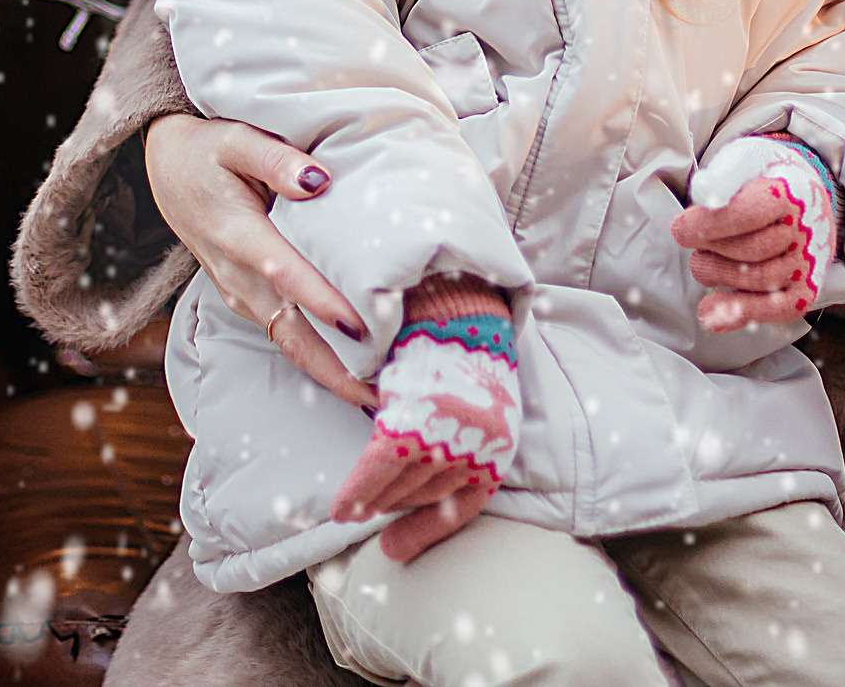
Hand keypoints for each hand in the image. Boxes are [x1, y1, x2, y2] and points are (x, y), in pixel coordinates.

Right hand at [142, 111, 377, 409]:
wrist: (168, 171)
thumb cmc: (208, 151)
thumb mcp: (236, 140)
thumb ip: (276, 159)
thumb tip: (319, 180)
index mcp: (238, 235)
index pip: (284, 274)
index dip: (321, 302)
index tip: (360, 328)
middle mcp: (237, 275)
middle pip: (287, 333)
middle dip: (332, 370)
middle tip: (380, 395)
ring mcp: (240, 293)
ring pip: (286, 342)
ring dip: (329, 372)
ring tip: (378, 392)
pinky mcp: (246, 299)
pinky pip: (283, 335)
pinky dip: (316, 358)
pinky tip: (353, 370)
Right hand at [331, 291, 518, 564]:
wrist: (460, 296)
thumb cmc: (465, 342)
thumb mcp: (474, 394)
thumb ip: (458, 430)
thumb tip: (435, 464)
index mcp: (502, 441)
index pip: (466, 502)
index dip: (430, 527)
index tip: (396, 548)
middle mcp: (482, 445)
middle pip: (431, 492)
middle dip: (397, 507)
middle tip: (366, 515)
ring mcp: (450, 435)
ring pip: (405, 484)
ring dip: (377, 502)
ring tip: (353, 510)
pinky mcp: (416, 421)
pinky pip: (381, 468)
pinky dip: (360, 490)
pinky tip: (343, 508)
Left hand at [671, 135, 839, 332]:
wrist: (801, 194)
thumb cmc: (765, 177)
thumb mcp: (746, 159)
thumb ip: (725, 173)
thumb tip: (704, 191)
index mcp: (793, 191)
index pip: (749, 214)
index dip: (708, 225)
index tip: (680, 228)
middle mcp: (808, 229)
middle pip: (751, 250)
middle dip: (710, 247)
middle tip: (691, 240)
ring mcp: (809, 262)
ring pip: (760, 280)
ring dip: (718, 274)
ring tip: (702, 261)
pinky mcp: (806, 289)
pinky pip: (776, 309)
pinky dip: (740, 314)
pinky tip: (709, 314)